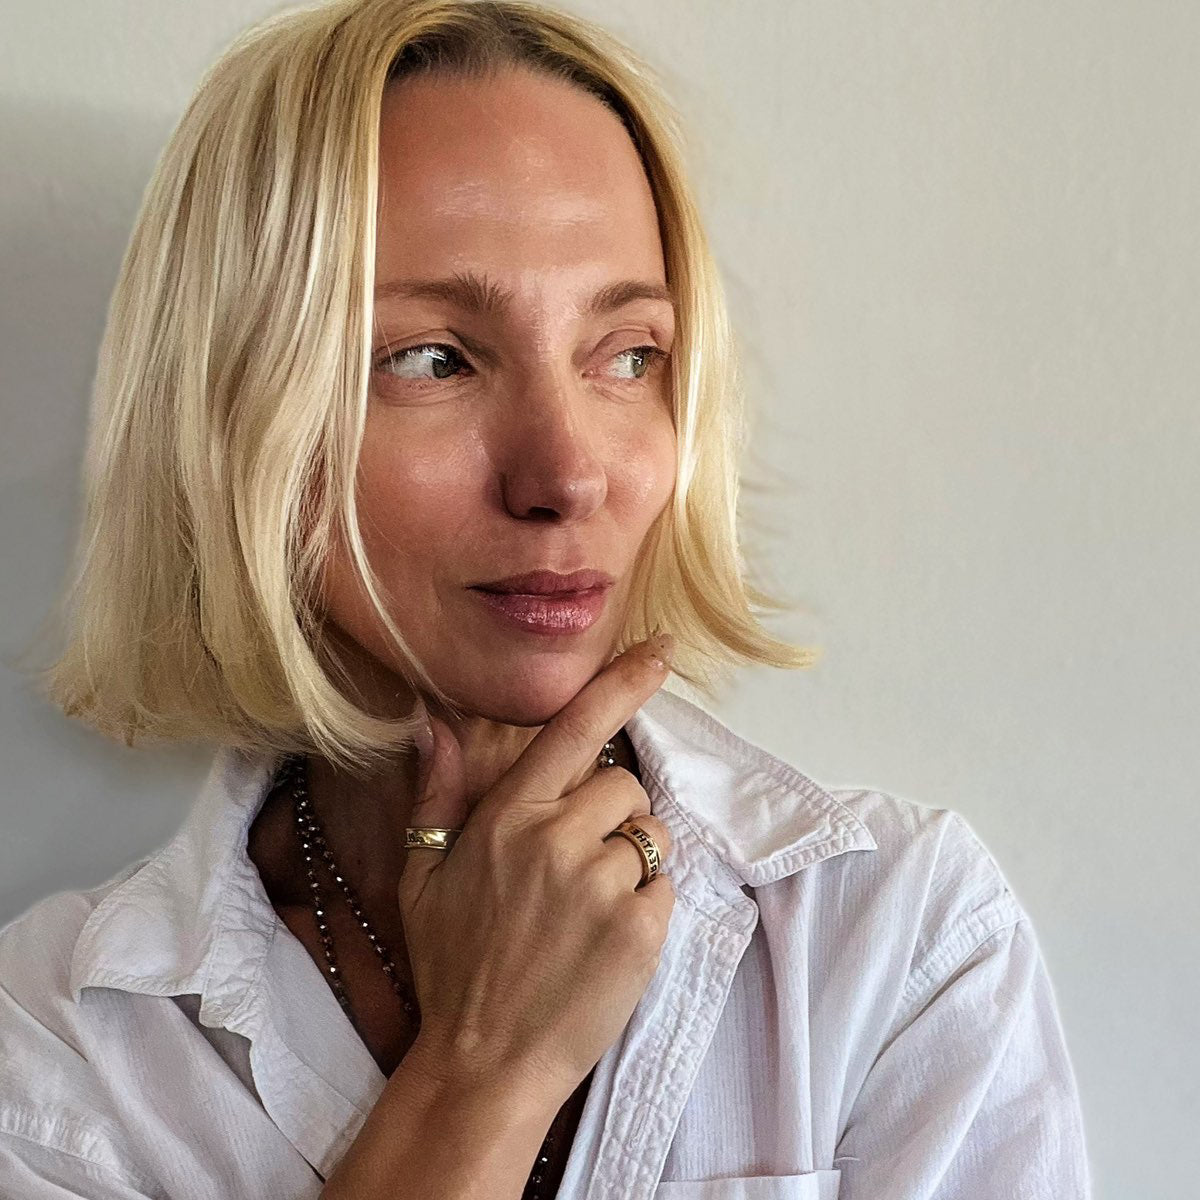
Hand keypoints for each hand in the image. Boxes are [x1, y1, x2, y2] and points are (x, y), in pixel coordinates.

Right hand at [395, 634, 676, 1106]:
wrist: (483, 1063)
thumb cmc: (453, 966)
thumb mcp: (423, 876)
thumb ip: (437, 793)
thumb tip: (432, 722)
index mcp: (507, 818)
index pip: (575, 730)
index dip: (623, 684)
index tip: (662, 650)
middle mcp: (556, 840)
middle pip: (626, 785)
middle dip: (614, 814)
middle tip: (580, 864)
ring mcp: (600, 886)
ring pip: (652, 837)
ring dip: (632, 861)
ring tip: (590, 909)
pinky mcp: (639, 931)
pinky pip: (665, 888)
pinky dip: (646, 908)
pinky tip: (606, 942)